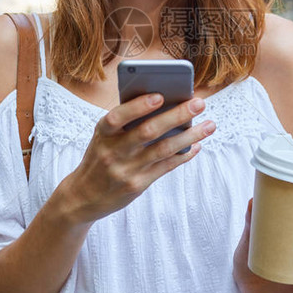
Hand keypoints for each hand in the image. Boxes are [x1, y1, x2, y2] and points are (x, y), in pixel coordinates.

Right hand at [57, 93, 215, 223]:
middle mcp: (113, 151)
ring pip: (163, 149)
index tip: (160, 95)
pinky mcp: (137, 185)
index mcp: (102, 133)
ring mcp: (126, 170)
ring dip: (190, 136)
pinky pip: (166, 167)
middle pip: (148, 131)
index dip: (138, 107)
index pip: (118, 117)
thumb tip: (166, 105)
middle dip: (177, 115)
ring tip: (210, 125)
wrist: (83, 196)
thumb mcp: (103, 137)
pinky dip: (183, 155)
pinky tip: (197, 146)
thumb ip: (126, 123)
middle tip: (200, 103)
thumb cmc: (100, 156)